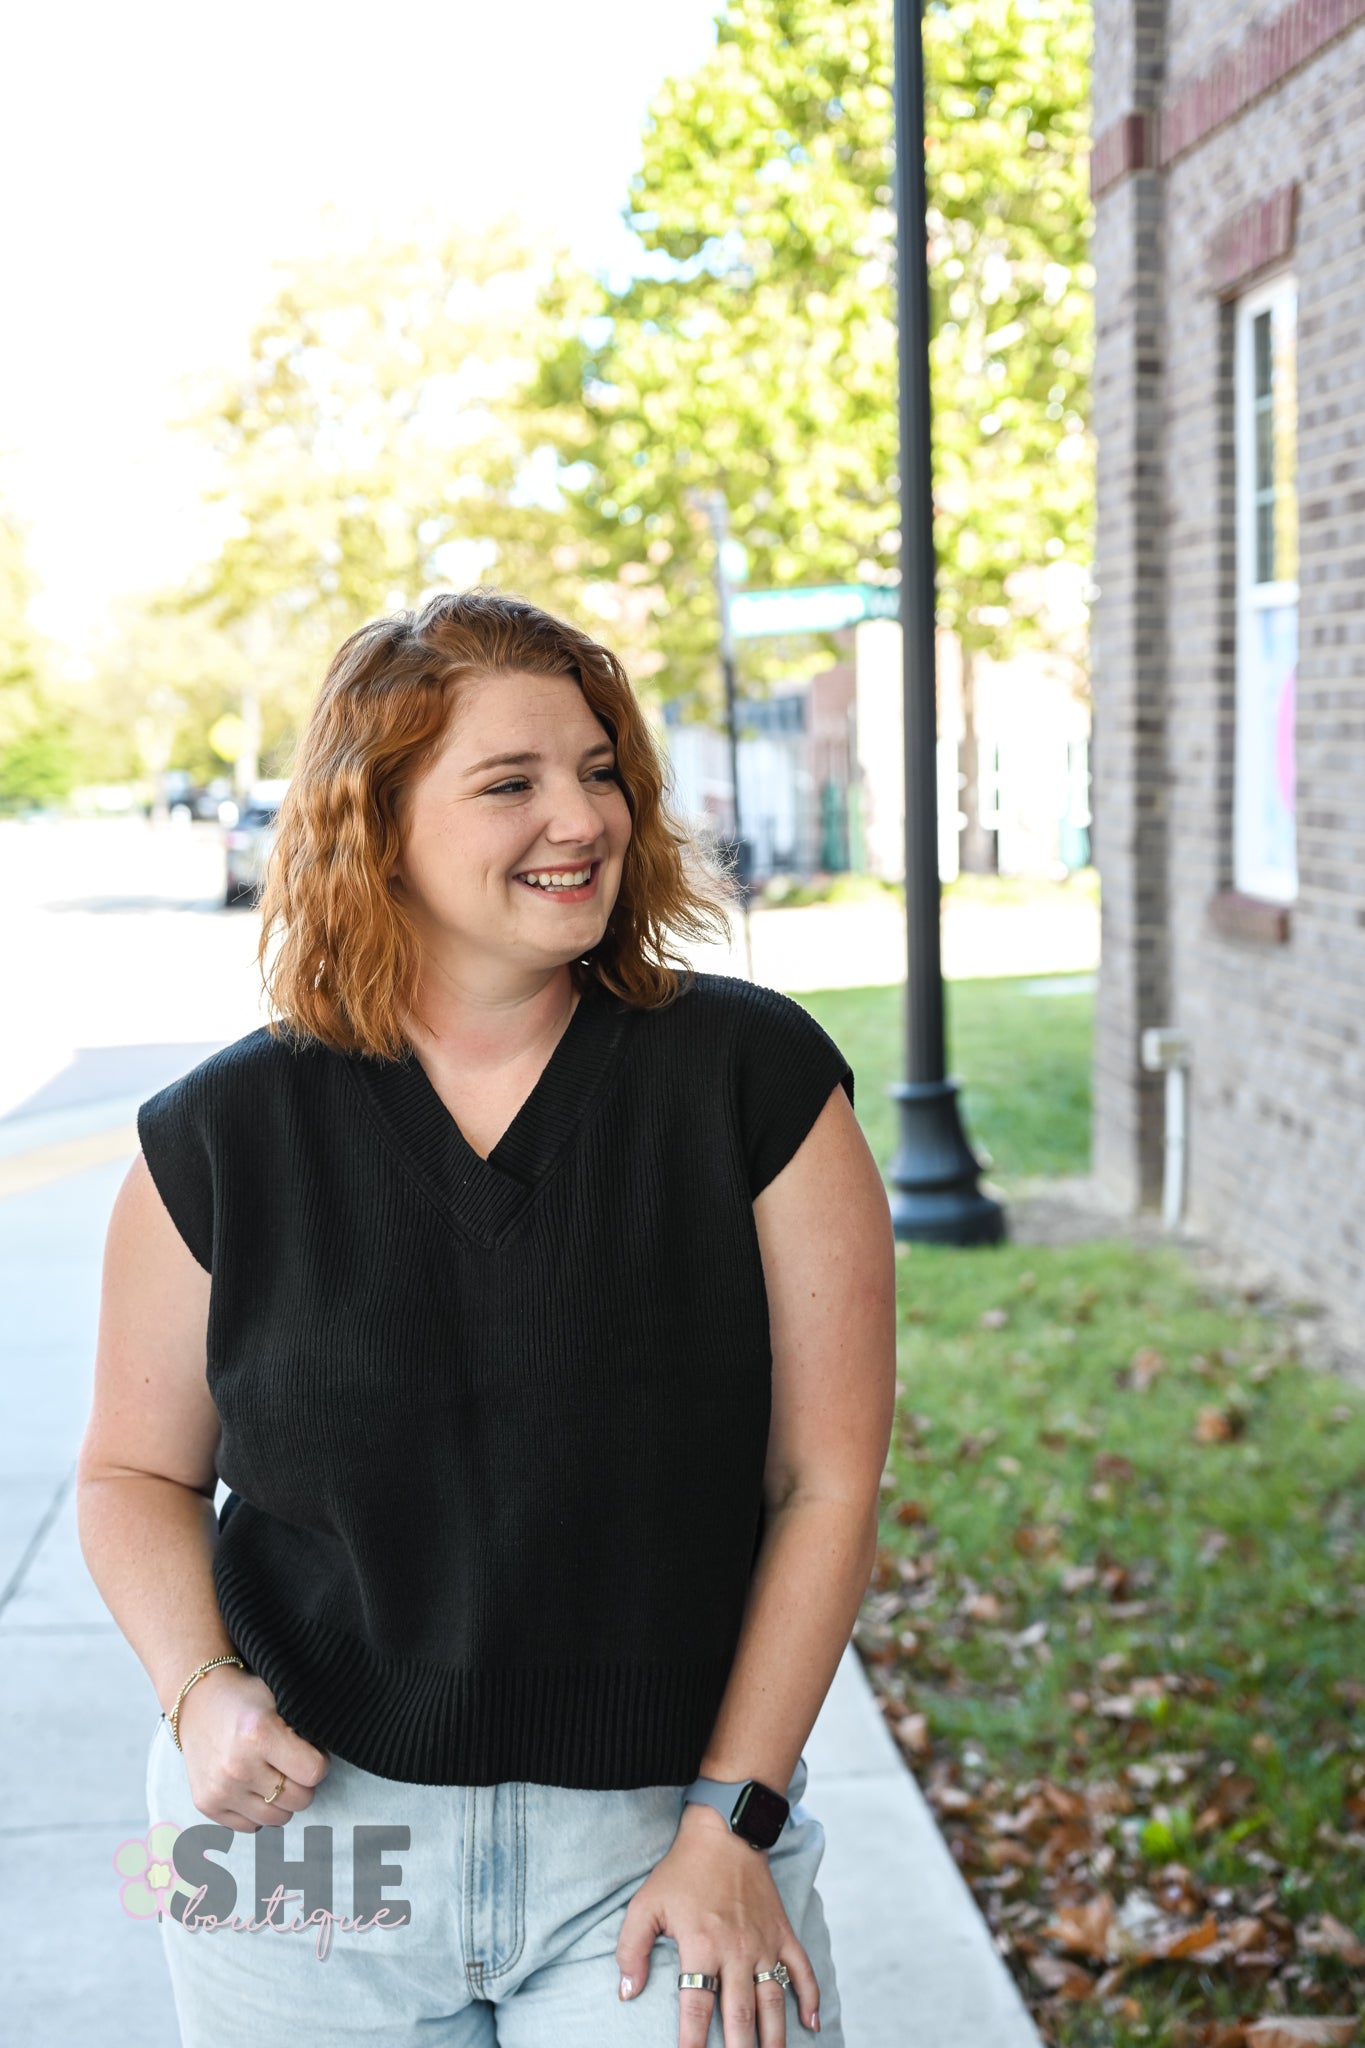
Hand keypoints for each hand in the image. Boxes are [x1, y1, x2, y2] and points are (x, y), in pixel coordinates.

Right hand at [172, 1668, 329, 1831]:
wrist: (197, 1701)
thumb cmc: (248, 1699)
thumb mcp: (281, 1698)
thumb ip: (308, 1726)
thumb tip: (340, 1747)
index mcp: (260, 1734)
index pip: (315, 1772)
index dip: (318, 1760)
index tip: (309, 1750)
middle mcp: (238, 1766)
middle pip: (300, 1800)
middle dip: (302, 1782)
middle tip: (290, 1762)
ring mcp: (220, 1790)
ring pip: (278, 1818)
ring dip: (281, 1799)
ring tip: (271, 1772)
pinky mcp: (207, 1806)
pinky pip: (252, 1826)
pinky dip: (258, 1810)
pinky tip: (251, 1784)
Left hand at [616, 1802, 819, 2044]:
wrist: (726, 1832)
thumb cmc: (682, 1871)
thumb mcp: (645, 1904)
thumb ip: (631, 1949)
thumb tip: (627, 1993)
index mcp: (702, 1945)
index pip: (696, 2007)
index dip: (691, 2042)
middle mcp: (737, 1950)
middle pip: (740, 2014)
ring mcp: (765, 1943)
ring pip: (773, 2002)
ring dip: (773, 2038)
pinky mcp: (783, 1933)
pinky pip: (802, 1970)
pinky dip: (810, 1998)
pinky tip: (812, 2025)